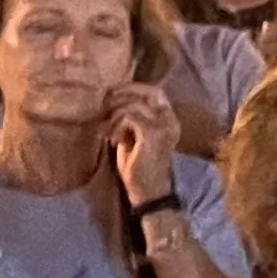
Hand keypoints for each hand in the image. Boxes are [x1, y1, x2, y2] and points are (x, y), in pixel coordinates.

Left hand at [105, 81, 183, 207]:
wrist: (147, 190)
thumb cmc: (139, 165)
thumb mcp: (135, 137)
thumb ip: (133, 118)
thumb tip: (115, 100)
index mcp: (169, 120)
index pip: (156, 91)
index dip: (135, 87)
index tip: (114, 93)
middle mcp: (170, 120)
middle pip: (149, 92)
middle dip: (124, 93)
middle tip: (105, 103)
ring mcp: (163, 126)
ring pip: (134, 104)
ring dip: (115, 115)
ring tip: (107, 130)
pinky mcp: (152, 134)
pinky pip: (129, 117)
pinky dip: (116, 125)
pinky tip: (113, 140)